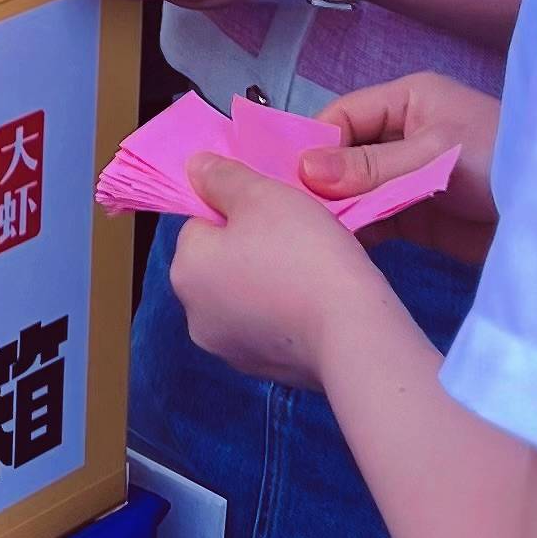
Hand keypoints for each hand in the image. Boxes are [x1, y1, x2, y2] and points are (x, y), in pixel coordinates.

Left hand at [167, 159, 376, 389]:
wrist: (351, 332)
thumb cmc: (304, 254)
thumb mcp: (262, 195)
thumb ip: (222, 177)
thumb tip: (195, 167)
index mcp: (185, 270)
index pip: (200, 222)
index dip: (238, 209)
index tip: (275, 211)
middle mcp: (194, 315)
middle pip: (219, 260)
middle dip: (251, 246)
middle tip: (296, 236)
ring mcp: (227, 348)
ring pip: (243, 294)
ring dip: (267, 280)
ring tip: (309, 269)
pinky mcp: (262, 370)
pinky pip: (266, 325)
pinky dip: (283, 313)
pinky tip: (313, 303)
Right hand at [296, 72, 501, 267]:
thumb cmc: (501, 161)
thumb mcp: (434, 154)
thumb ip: (371, 165)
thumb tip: (305, 171)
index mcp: (409, 101)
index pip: (345, 116)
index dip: (315, 144)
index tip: (288, 179)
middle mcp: (405, 135)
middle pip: (346, 156)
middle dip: (322, 182)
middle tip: (291, 213)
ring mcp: (411, 177)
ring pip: (358, 191)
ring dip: (338, 210)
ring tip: (310, 235)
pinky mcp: (420, 217)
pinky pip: (378, 220)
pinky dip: (360, 232)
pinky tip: (339, 248)